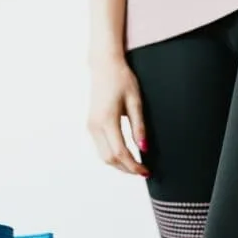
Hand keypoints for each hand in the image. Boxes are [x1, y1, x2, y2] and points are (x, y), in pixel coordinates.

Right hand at [88, 55, 149, 175]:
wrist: (104, 65)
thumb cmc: (121, 79)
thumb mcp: (135, 101)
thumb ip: (139, 126)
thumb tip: (144, 149)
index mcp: (107, 120)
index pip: (120, 152)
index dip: (134, 165)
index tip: (146, 171)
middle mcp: (95, 126)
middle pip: (110, 159)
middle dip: (127, 169)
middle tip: (142, 172)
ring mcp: (91, 127)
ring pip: (104, 157)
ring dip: (119, 165)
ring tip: (135, 165)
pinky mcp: (91, 126)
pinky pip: (101, 149)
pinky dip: (113, 157)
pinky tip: (125, 156)